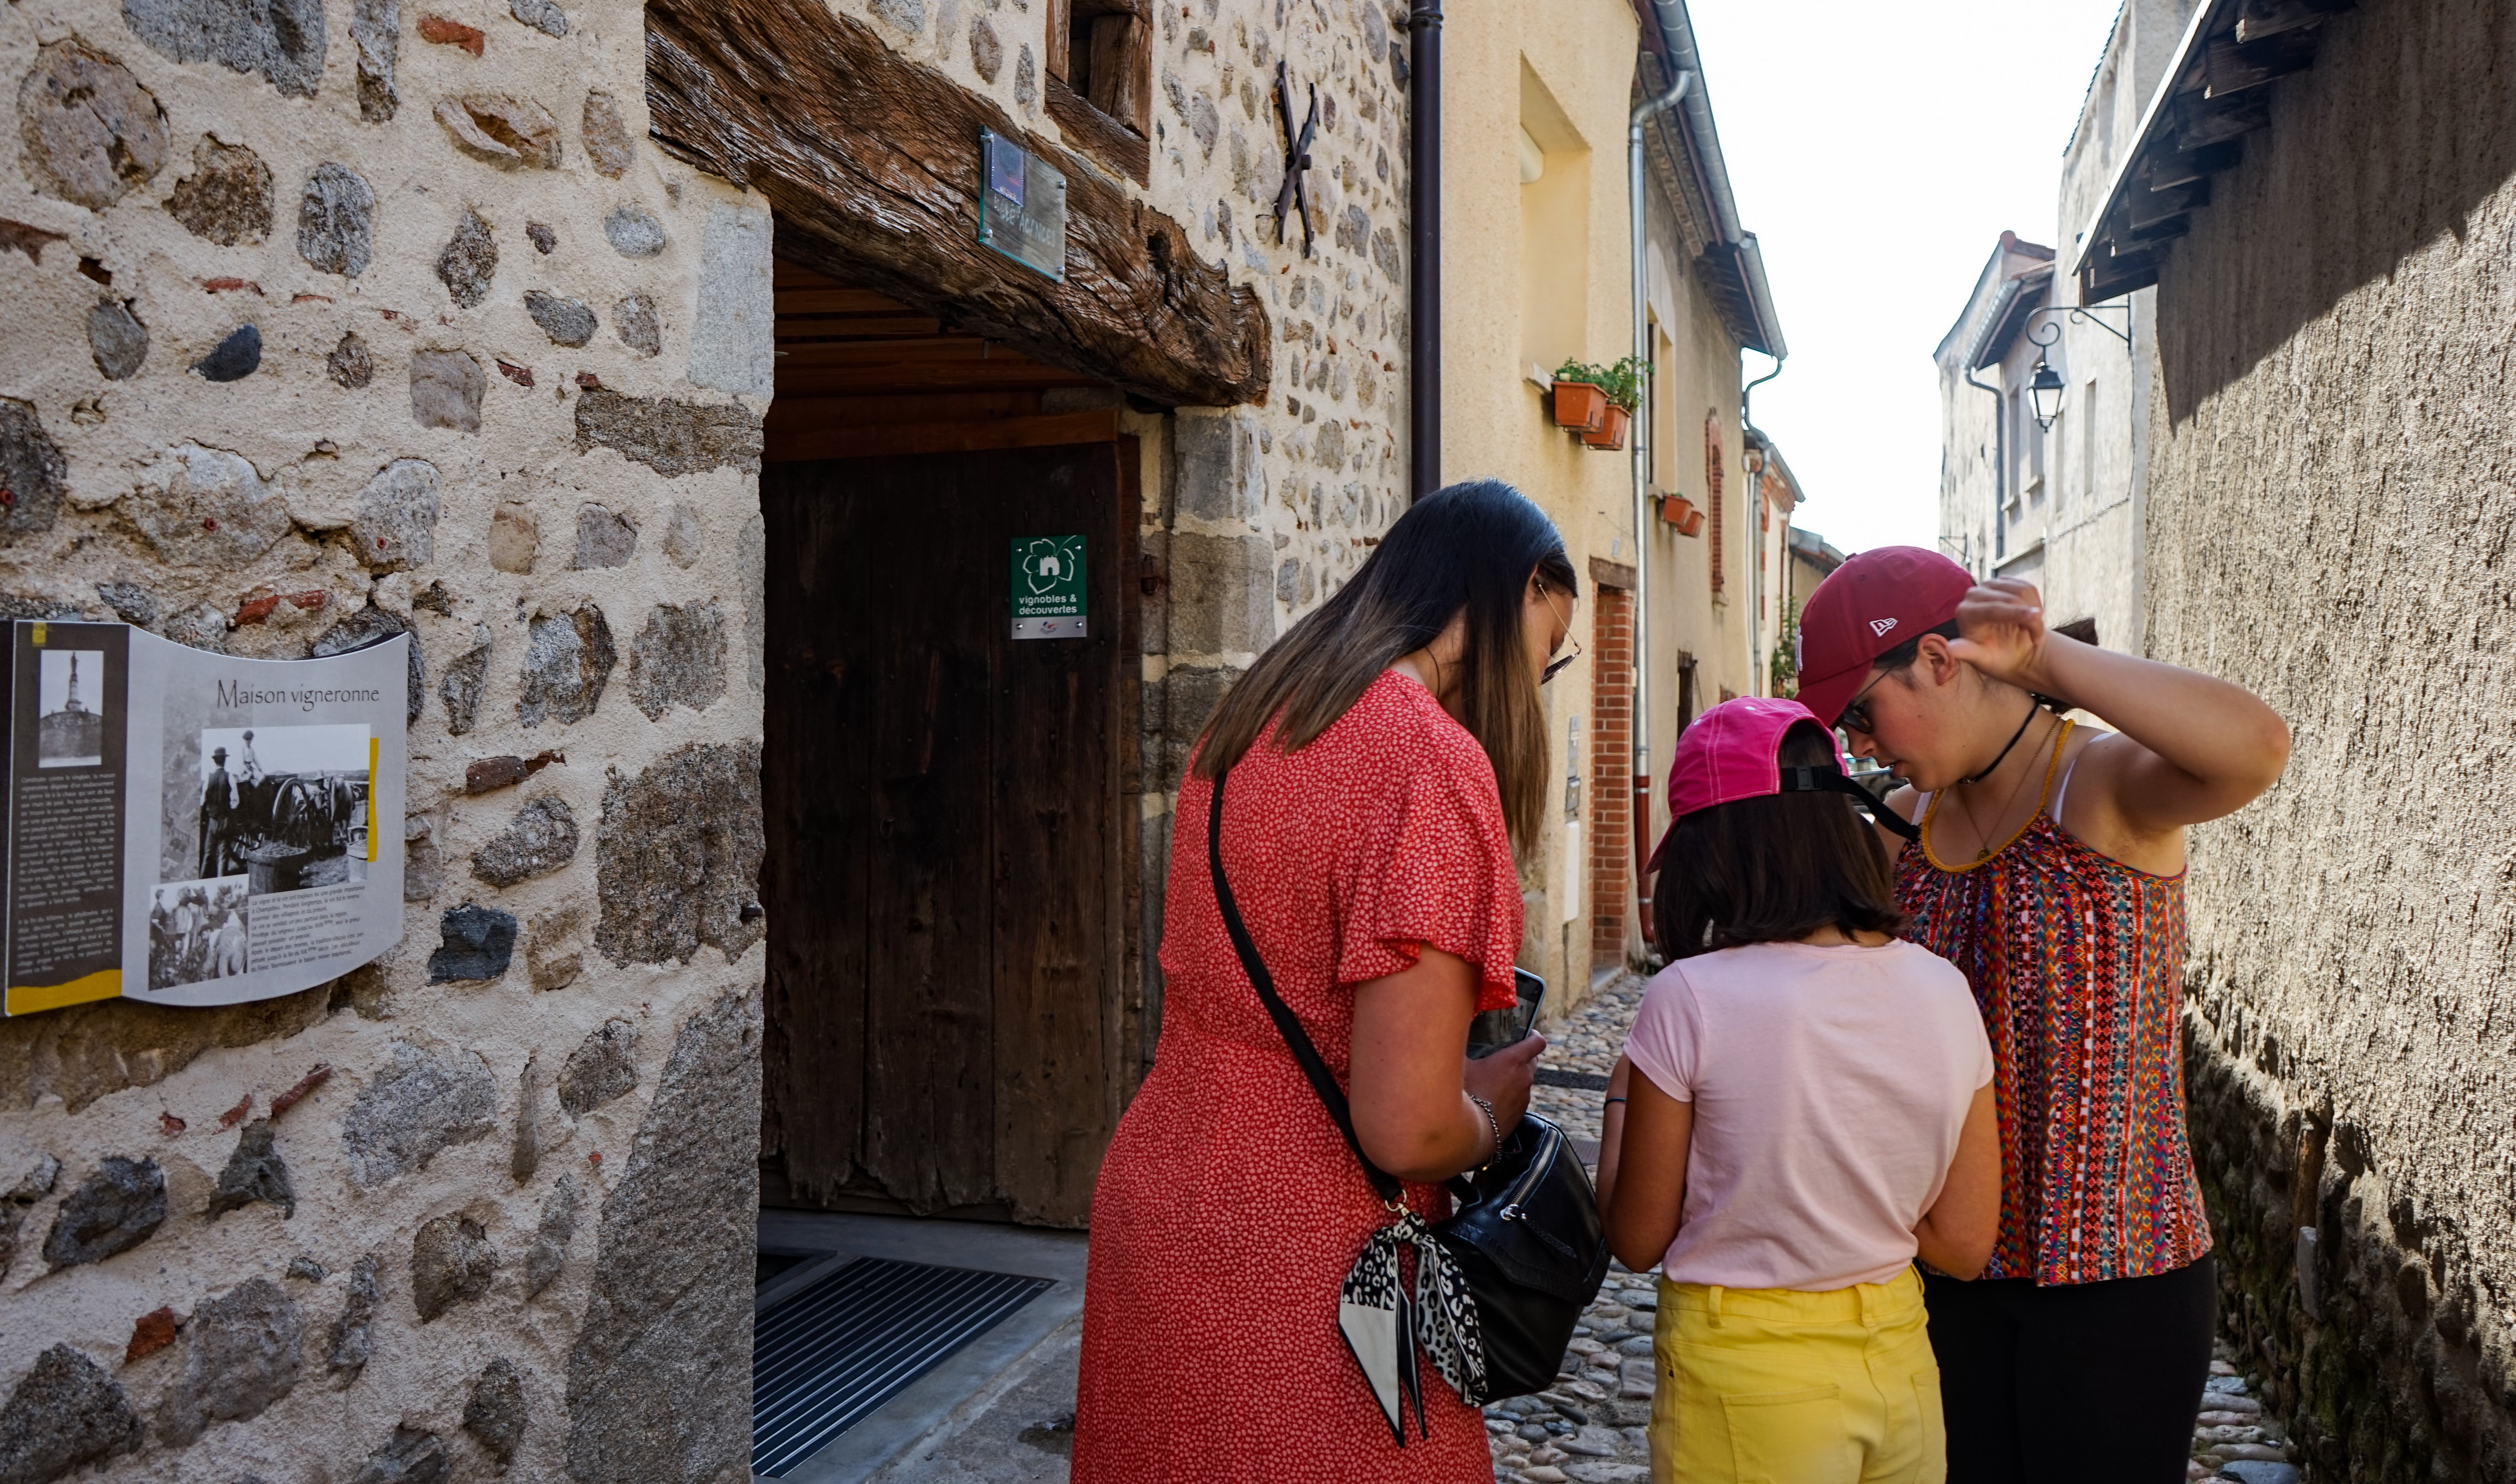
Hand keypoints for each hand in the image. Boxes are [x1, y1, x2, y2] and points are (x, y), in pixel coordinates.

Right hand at [1463, 1032, 1544, 1147]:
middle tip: (1505, 1054)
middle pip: (1533, 1060)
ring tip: (1496, 1077)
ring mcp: (1524, 1096)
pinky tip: (1494, 1096)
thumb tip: (1452, 1035)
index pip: (1537, 1042)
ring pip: (1526, 1079)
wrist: (1470, 1132)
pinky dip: (1512, 1092)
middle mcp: (1524, 1077)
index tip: (1526, 1034)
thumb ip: (1460, 1047)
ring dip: (1516, 1075)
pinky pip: (1520, 1095)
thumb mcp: (1459, 1065)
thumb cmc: (1465, 1094)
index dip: (1533, 1035)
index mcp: (1514, 1060)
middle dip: (1523, 1055)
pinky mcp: (1521, 1112)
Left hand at [1946, 578, 2055, 694]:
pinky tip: (2031, 618)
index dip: (2016, 613)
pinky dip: (2035, 604)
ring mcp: (1989, 585)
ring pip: (2023, 590)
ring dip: (2034, 612)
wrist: (2010, 649)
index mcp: (1964, 612)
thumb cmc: (1995, 657)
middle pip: (2010, 598)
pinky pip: (2028, 587)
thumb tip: (1950, 648)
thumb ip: (1968, 652)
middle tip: (2036, 639)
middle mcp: (1973, 594)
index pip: (1993, 609)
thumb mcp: (1983, 659)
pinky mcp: (2004, 581)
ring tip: (2033, 630)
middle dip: (2029, 618)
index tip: (2038, 617)